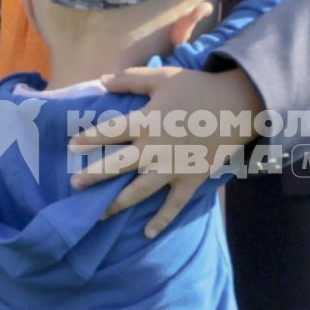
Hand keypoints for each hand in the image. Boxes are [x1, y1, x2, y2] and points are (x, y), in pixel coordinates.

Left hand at [68, 64, 263, 236]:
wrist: (237, 105)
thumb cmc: (198, 88)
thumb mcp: (163, 77)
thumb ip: (130, 79)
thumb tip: (101, 79)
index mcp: (146, 122)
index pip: (109, 132)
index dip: (88, 138)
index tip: (71, 145)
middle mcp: (154, 149)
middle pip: (117, 165)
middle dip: (93, 176)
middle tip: (74, 185)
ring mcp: (172, 168)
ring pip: (138, 191)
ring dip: (117, 204)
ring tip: (99, 214)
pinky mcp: (189, 180)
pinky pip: (173, 205)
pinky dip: (161, 220)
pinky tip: (148, 233)